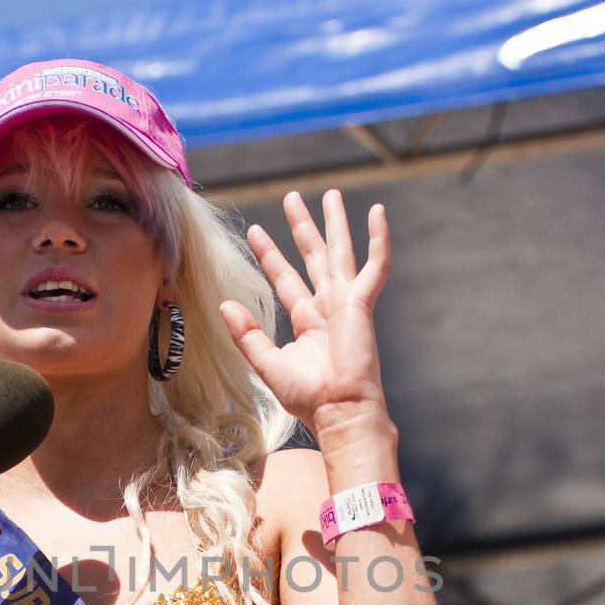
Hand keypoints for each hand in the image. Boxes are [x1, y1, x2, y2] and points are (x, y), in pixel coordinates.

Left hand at [219, 189, 392, 438]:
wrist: (339, 409)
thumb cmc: (308, 396)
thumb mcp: (267, 363)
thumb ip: (247, 334)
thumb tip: (225, 305)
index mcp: (307, 321)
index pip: (286, 279)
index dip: (270, 255)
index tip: (254, 231)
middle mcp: (327, 307)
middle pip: (312, 257)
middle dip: (302, 227)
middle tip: (292, 198)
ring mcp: (347, 303)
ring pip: (340, 252)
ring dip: (335, 223)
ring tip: (329, 194)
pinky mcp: (362, 305)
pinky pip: (375, 266)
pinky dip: (379, 240)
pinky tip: (378, 212)